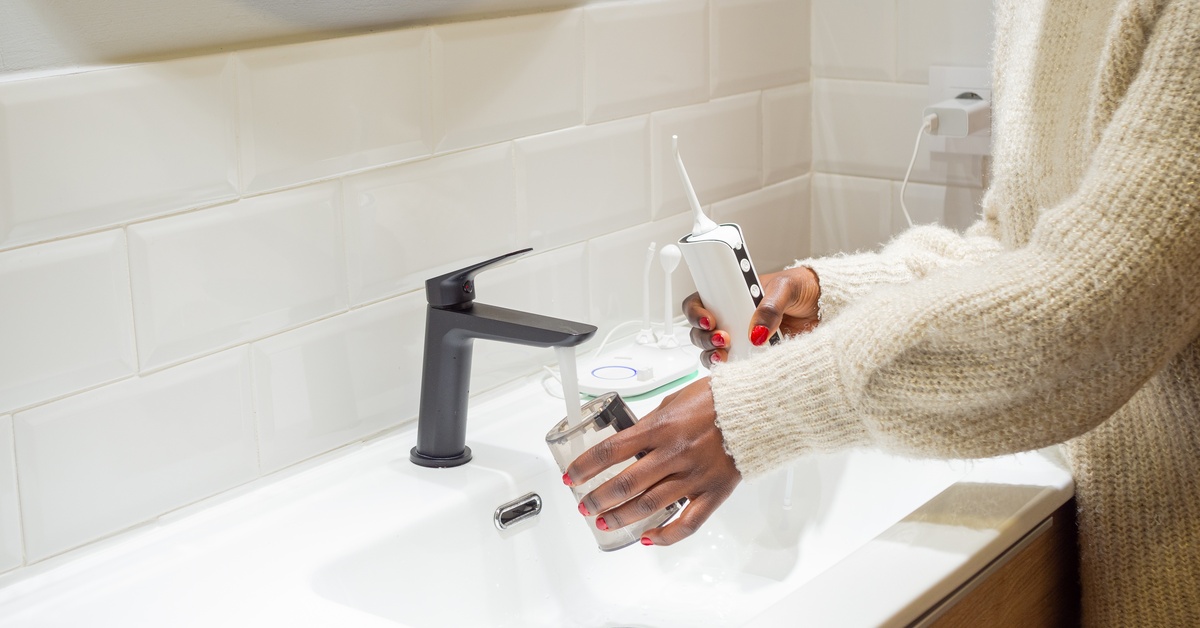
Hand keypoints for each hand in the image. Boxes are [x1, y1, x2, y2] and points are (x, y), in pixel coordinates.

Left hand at [565, 378, 739, 545]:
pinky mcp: (713, 492)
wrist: (756, 408)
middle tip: (583, 505)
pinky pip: (687, 522)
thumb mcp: (674, 401)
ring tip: (603, 522)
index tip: (572, 476)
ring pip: (648, 505)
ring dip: (620, 517)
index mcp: (660, 428)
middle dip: (597, 498)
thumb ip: (651, 424)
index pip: (611, 451)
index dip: (585, 466)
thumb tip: (629, 440)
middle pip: (624, 484)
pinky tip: (648, 537)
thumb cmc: (716, 400)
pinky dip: (665, 535)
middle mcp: (673, 454)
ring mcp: (693, 476)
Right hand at [684, 266, 820, 365]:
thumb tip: (756, 331)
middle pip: (701, 330)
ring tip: (725, 356)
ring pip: (712, 351)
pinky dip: (731, 370)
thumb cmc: (804, 288)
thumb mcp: (787, 287)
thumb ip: (770, 306)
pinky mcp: (755, 356)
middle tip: (722, 339)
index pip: (700, 302)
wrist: (828, 307)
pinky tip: (737, 369)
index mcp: (732, 294)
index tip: (708, 320)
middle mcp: (732, 317)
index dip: (696, 312)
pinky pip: (734, 366)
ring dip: (712, 356)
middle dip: (704, 338)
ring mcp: (742, 338)